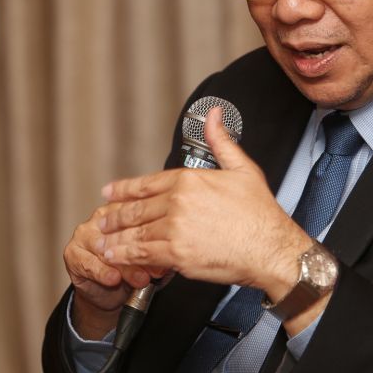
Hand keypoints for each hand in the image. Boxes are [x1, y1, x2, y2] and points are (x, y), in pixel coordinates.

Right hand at [63, 207, 168, 338]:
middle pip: (122, 231)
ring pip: (106, 247)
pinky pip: (88, 262)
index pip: (139, 216)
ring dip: (125, 265)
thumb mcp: (151, 258)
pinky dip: (103, 272)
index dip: (155, 235)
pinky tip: (114, 279)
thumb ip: (158, 252)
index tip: (170, 252)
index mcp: (124, 209)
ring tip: (141, 279)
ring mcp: (85, 232)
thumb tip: (170, 255)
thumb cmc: (134, 269)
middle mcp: (103, 216)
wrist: (108, 293)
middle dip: (141, 252)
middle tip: (158, 270)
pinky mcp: (72, 252)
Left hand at [97, 107, 312, 300]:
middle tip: (101, 220)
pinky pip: (143, 255)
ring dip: (114, 238)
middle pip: (136, 209)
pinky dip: (126, 256)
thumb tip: (214, 115)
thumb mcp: (243, 169)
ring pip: (135, 233)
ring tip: (101, 241)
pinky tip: (116, 257)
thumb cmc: (261, 214)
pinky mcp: (177, 255)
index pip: (147, 184)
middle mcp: (178, 203)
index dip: (124, 189)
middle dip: (114, 216)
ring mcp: (175, 229)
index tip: (109, 193)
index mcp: (189, 180)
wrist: (271, 249)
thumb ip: (221, 142)